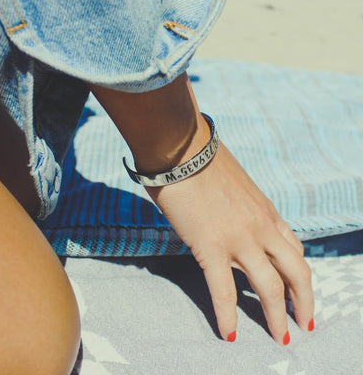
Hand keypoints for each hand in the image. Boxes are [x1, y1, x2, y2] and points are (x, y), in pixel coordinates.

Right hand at [145, 141, 313, 343]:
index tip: (296, 288)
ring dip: (277, 316)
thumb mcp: (232, 181)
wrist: (182, 149)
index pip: (293, 248)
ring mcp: (240, 239)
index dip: (298, 273)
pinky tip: (228, 335)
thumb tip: (225, 211)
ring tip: (280, 337)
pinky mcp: (211, 247)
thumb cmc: (200, 159)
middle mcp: (261, 227)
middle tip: (304, 322)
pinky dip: (227, 316)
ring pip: (270, 287)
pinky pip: (223, 290)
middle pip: (296, 272)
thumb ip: (237, 203)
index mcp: (265, 210)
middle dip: (304, 301)